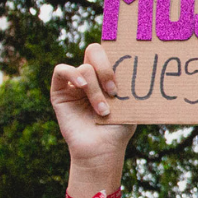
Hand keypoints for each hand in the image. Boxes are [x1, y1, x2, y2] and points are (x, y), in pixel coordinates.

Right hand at [51, 44, 135, 174]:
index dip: (115, 47)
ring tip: (102, 111)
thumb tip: (138, 61)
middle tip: (114, 89)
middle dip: (106, 67)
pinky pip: (61, 70)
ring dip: (95, 90)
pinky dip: (72, 74)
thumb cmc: (118, 130)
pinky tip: (82, 87)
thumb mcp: (129, 103)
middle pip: (94, 51)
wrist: (101, 151)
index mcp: (107, 75)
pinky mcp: (59, 91)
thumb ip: (128, 82)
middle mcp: (90, 77)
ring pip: (84, 69)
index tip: (129, 55)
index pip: (109, 51)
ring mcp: (74, 84)